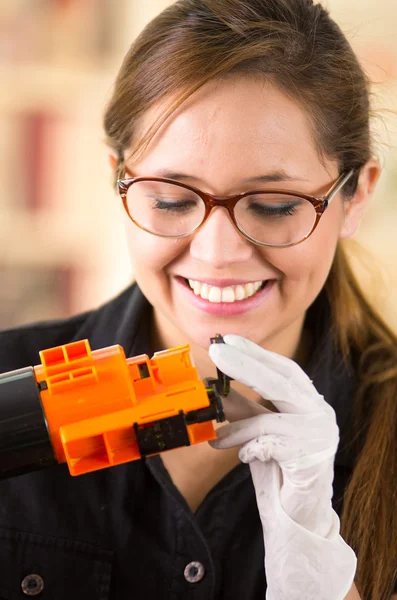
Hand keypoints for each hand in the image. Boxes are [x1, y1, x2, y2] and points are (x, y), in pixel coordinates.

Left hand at [208, 334, 355, 599]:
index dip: (256, 353)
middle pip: (282, 382)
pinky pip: (270, 447)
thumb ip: (240, 408)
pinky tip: (243, 456)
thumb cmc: (280, 468)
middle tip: (217, 352)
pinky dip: (250, 448)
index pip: (283, 368)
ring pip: (271, 418)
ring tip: (215, 437)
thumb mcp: (256, 431)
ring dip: (237, 426)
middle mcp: (319, 413)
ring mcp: (319, 436)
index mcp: (309, 401)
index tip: (227, 340)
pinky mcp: (311, 460)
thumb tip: (212, 386)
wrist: (300, 514)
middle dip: (246, 365)